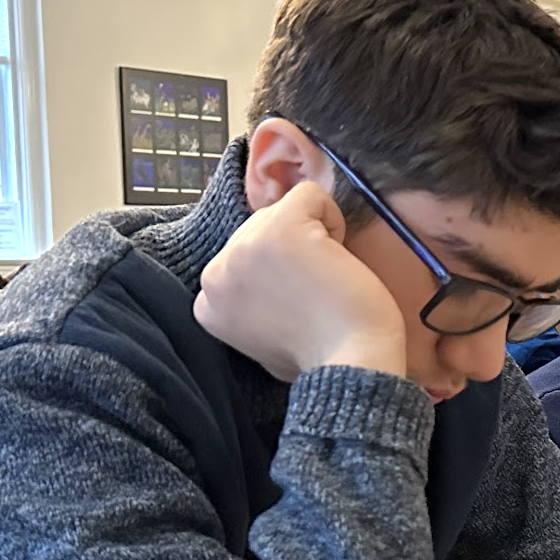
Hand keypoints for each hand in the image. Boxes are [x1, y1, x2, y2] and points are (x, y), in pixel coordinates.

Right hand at [195, 181, 406, 382]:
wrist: (351, 364)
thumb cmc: (322, 355)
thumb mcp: (263, 336)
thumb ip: (250, 303)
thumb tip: (267, 275)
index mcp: (208, 302)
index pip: (244, 254)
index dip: (277, 271)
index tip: (295, 303)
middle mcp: (216, 273)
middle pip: (261, 227)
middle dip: (295, 252)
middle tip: (314, 294)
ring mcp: (243, 247)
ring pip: (285, 210)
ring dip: (315, 238)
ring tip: (324, 281)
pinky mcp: (279, 229)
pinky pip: (310, 195)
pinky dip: (333, 219)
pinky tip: (336, 259)